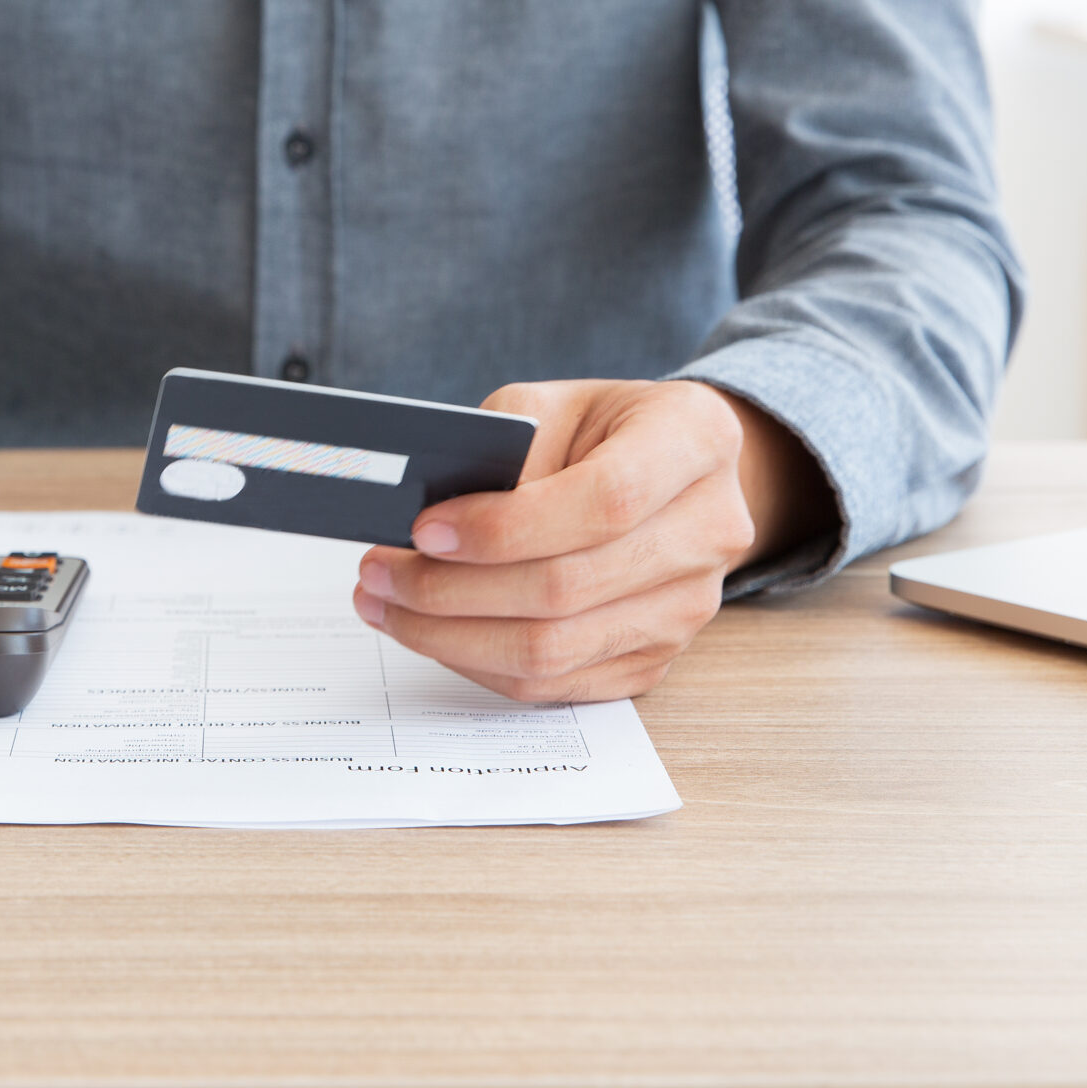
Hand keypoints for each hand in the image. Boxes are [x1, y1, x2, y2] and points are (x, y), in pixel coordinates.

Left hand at [351, 378, 832, 701]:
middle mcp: (710, 529)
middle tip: (375, 572)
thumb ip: (502, 447)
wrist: (669, 470)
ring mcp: (690, 607)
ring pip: (554, 650)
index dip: (506, 526)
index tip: (423, 529)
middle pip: (569, 588)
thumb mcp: (553, 403)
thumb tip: (427, 522)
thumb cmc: (600, 429)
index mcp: (696, 439)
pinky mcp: (656, 658)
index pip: (604, 500)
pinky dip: (478, 663)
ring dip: (449, 636)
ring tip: (384, 604)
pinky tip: (430, 631)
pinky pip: (555, 684)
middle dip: (450, 589)